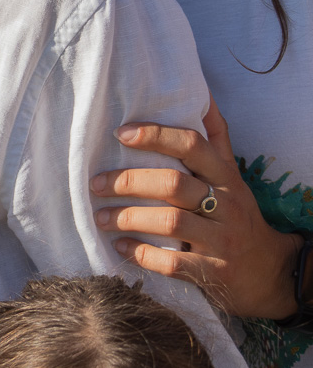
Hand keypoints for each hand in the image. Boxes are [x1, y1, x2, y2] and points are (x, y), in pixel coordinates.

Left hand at [91, 100, 301, 318]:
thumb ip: (216, 138)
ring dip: (127, 217)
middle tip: (96, 184)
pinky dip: (141, 254)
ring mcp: (221, 240)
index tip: (121, 134)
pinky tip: (121, 246)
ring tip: (100, 217)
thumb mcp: (231, 176)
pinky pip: (172, 263)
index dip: (156, 135)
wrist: (270, 271)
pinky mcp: (214, 273)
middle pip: (173, 184)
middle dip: (128, 181)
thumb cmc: (237, 213)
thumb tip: (202, 94)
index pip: (193, 145)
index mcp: (226, 177)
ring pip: (170, 222)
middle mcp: (226, 205)